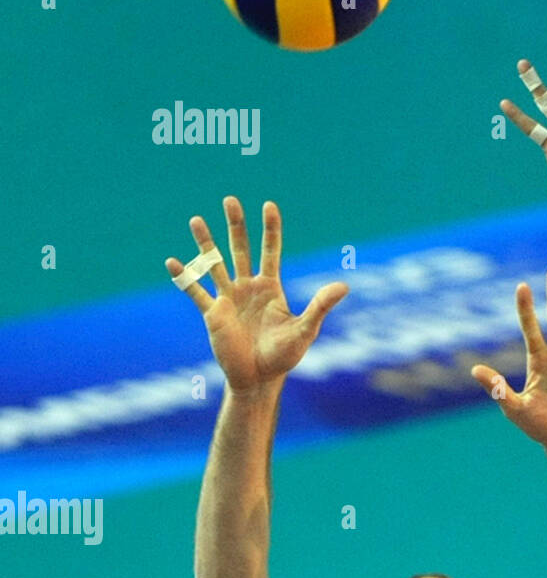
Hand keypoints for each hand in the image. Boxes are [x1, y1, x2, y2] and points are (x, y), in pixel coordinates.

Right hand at [165, 196, 348, 393]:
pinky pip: (195, 292)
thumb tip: (344, 286)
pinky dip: (184, 277)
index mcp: (270, 287)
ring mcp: (228, 298)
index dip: (270, 229)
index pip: (271, 250)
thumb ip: (320, 306)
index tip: (268, 205)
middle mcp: (247, 287)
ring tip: (196, 219)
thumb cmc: (284, 355)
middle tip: (230, 199)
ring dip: (205, 243)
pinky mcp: (212, 314)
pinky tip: (171, 261)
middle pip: (240, 249)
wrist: (259, 378)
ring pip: (214, 264)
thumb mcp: (305, 329)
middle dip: (236, 225)